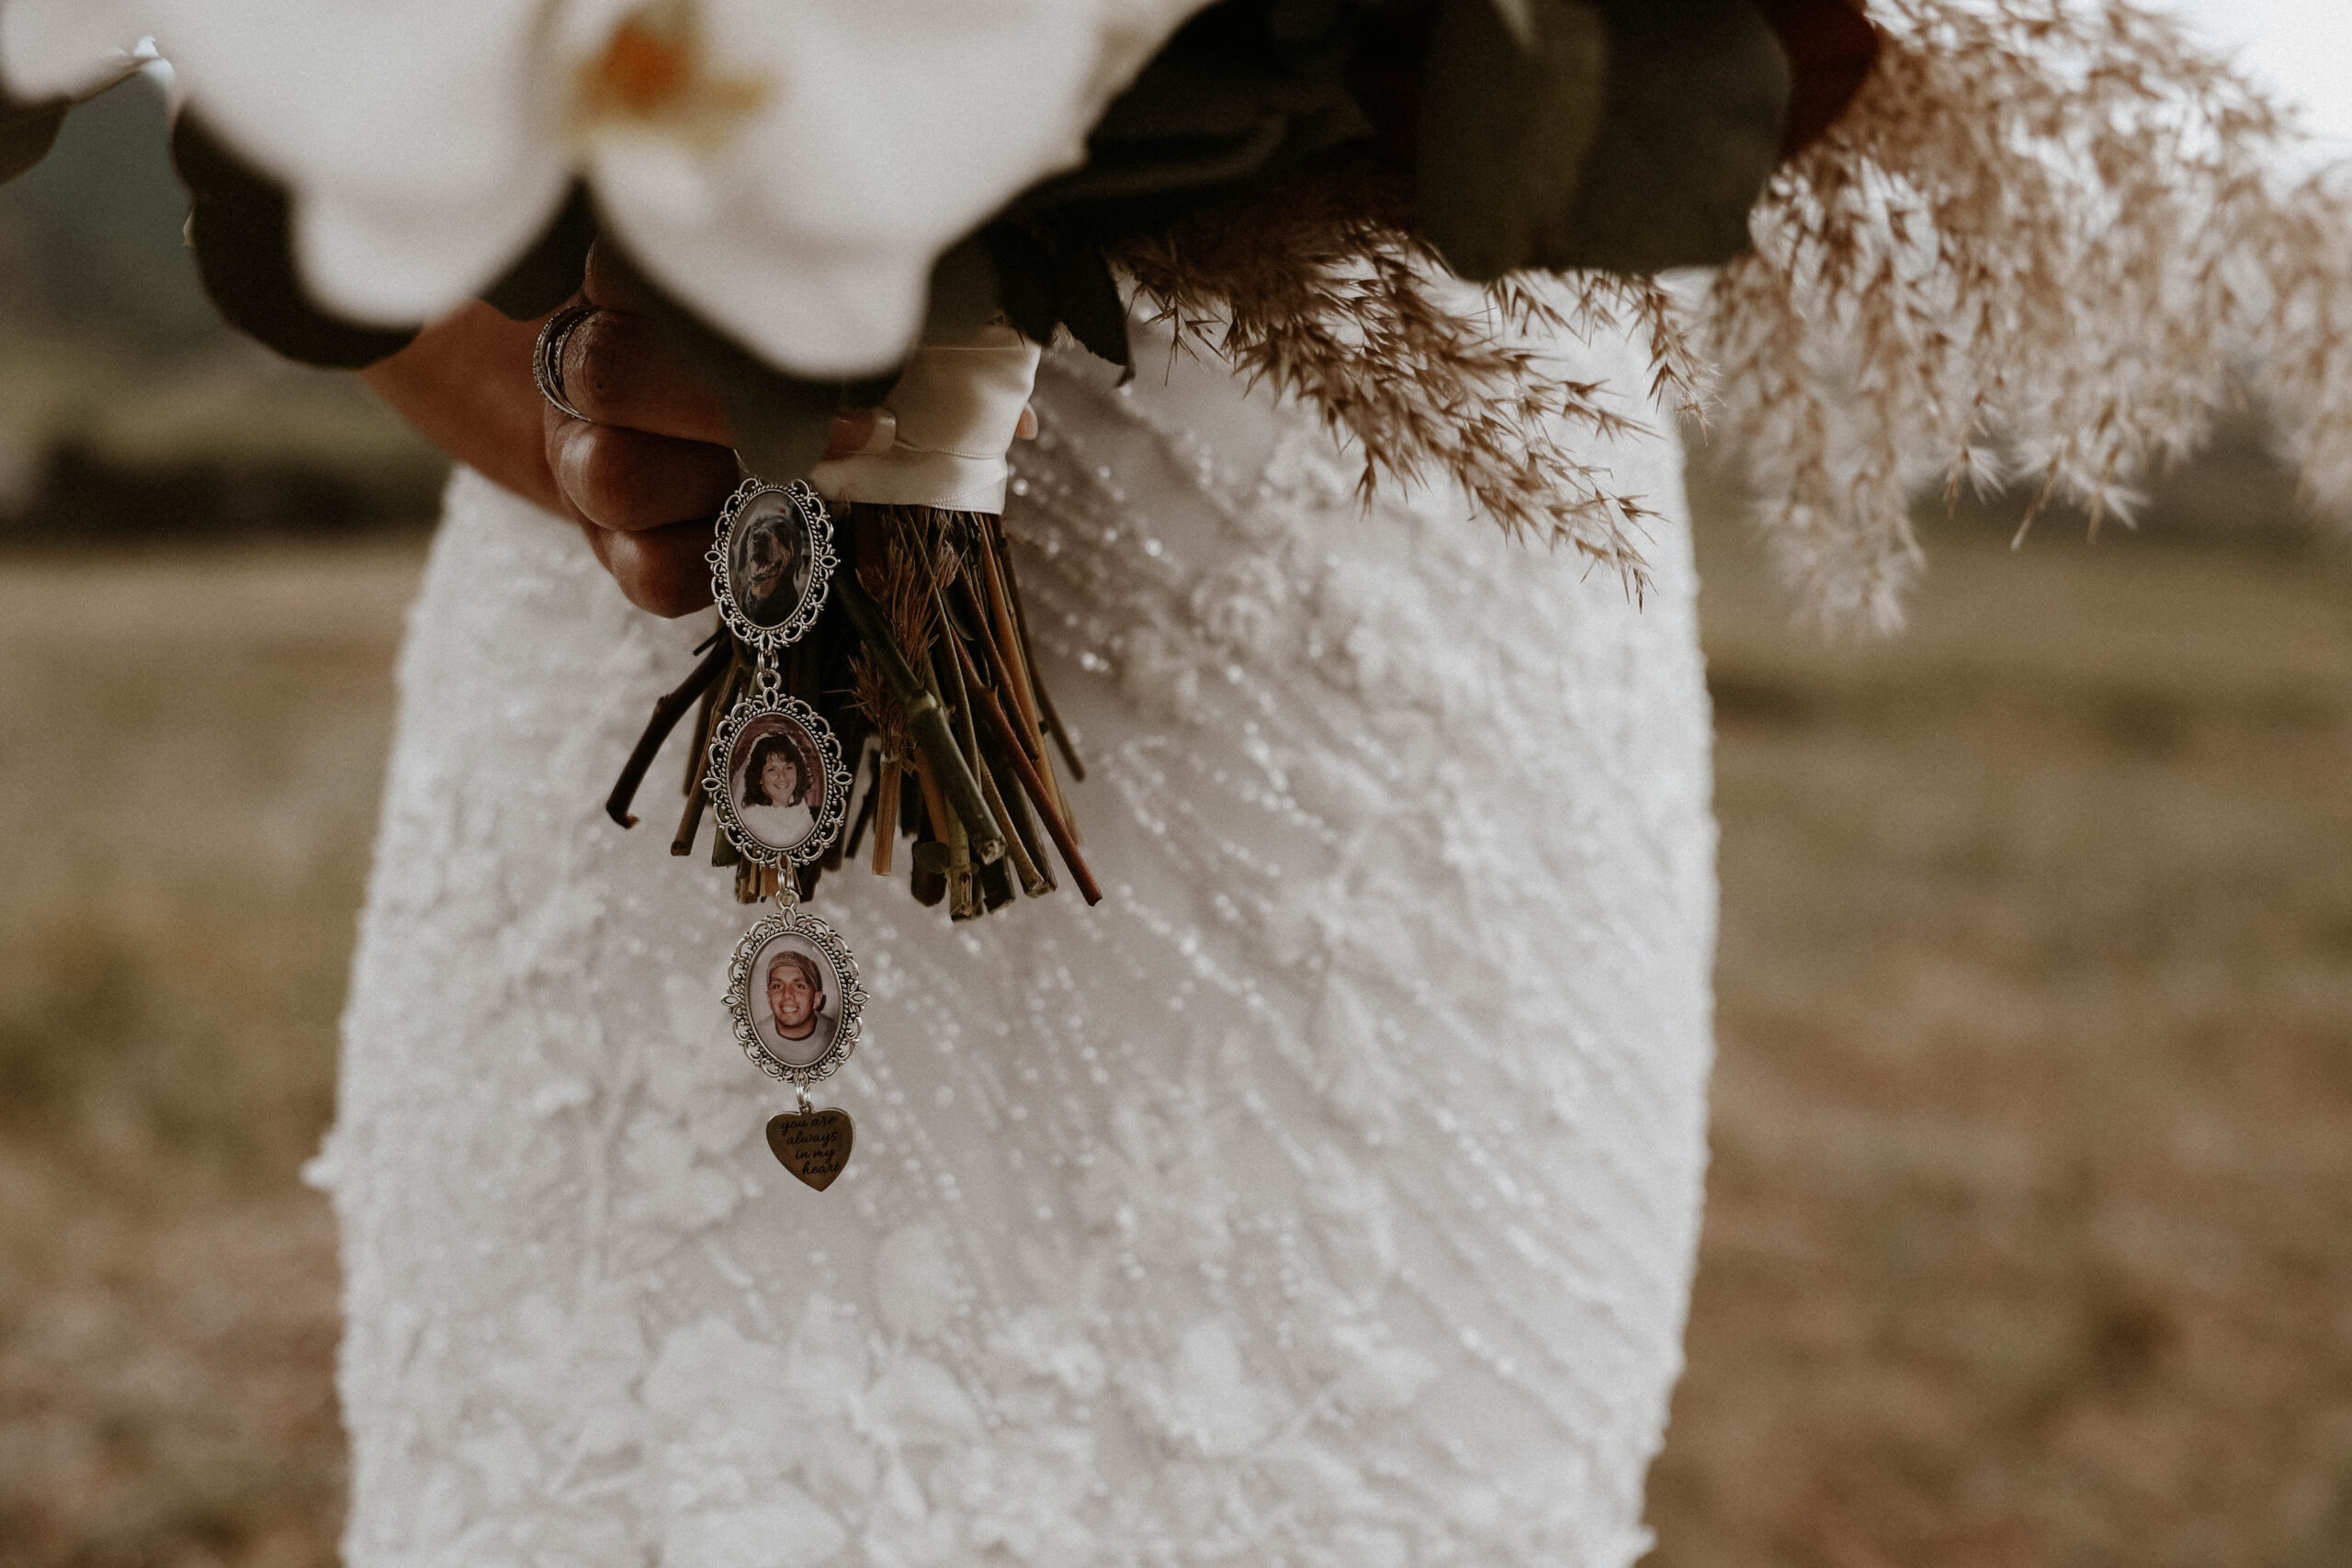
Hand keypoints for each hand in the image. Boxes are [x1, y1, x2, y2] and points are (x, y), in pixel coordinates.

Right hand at [362, 246, 1036, 617]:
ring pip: (612, 478)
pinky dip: (722, 572)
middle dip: (725, 404)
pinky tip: (781, 548)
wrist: (658, 428)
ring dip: (721, 489)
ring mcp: (584, 462)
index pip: (638, 269)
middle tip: (849, 428)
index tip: (821, 322)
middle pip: (609, 373)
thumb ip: (895, 340)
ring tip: (813, 489)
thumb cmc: (753, 367)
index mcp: (631, 289)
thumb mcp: (805, 330)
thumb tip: (1005, 409)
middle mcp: (589, 369)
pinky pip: (647, 574)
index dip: (724, 297)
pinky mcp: (609, 549)